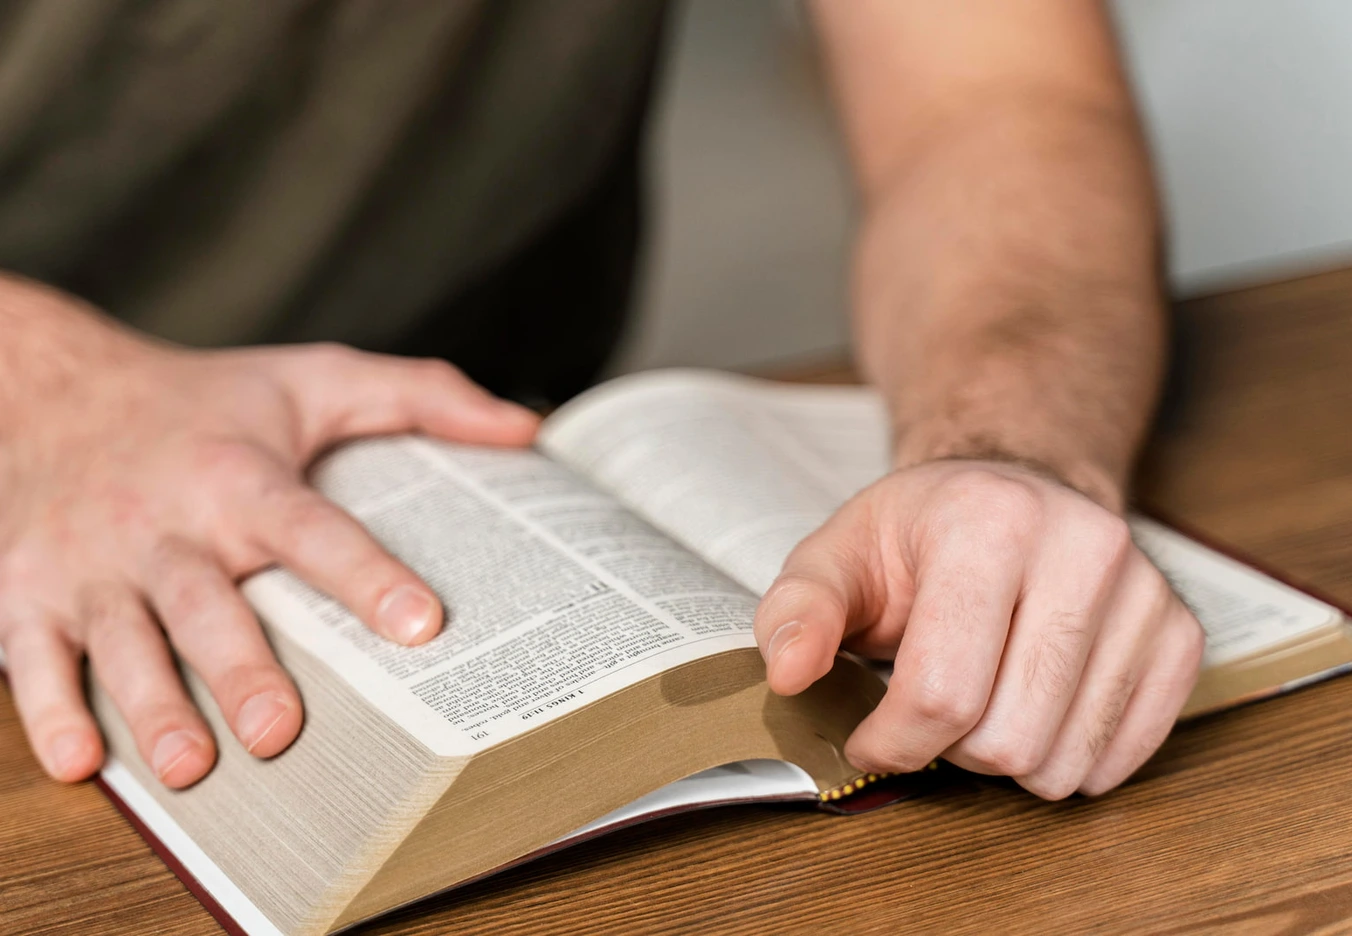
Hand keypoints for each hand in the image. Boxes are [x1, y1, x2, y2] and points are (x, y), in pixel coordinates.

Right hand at [0, 277, 538, 786]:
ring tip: (192, 767)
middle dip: (241, 668)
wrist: (57, 388)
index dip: (365, 575)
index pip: (312, 529)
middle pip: (207, 603)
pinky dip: (49, 708)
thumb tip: (522, 428)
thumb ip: (420, 396)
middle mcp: (167, 523)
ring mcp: (93, 563)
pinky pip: (34, 656)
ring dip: (153, 704)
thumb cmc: (209, 399)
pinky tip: (82, 760)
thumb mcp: (316, 378)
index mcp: (241, 477)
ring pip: (124, 639)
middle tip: (282, 730)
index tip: (420, 623)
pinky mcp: (29, 590)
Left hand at [754, 460, 1203, 798]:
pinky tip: (1036, 712)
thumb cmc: (920, 532)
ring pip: (1067, 760)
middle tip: (931, 712)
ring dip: (1008, 761)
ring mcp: (1143, 591)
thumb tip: (788, 673)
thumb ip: (798, 610)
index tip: (870, 737)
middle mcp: (1082, 547)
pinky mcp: (1181, 630)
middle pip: (1007, 739)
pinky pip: (1127, 753)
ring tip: (982, 705)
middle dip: (950, 752)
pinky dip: (1071, 759)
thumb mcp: (837, 554)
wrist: (1015, 487)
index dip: (892, 743)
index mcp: (987, 522)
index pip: (941, 693)